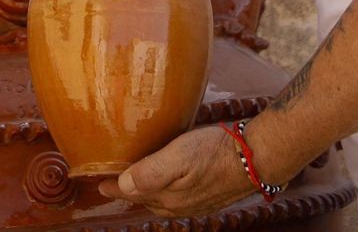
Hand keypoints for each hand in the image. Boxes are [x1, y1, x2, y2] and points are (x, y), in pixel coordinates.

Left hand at [97, 125, 255, 217]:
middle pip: (146, 200)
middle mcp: (180, 206)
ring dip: (148, 193)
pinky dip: (168, 191)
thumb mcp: (178, 157)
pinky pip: (180, 198)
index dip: (115, 188)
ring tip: (139, 183)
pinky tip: (172, 181)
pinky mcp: (211, 196)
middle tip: (115, 183)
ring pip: (163, 201)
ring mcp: (197, 203)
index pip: (132, 194)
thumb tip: (122, 186)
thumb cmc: (216, 152)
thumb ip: (149, 174)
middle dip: (130, 193)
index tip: (99, 183)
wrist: (258, 157)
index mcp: (168, 198)